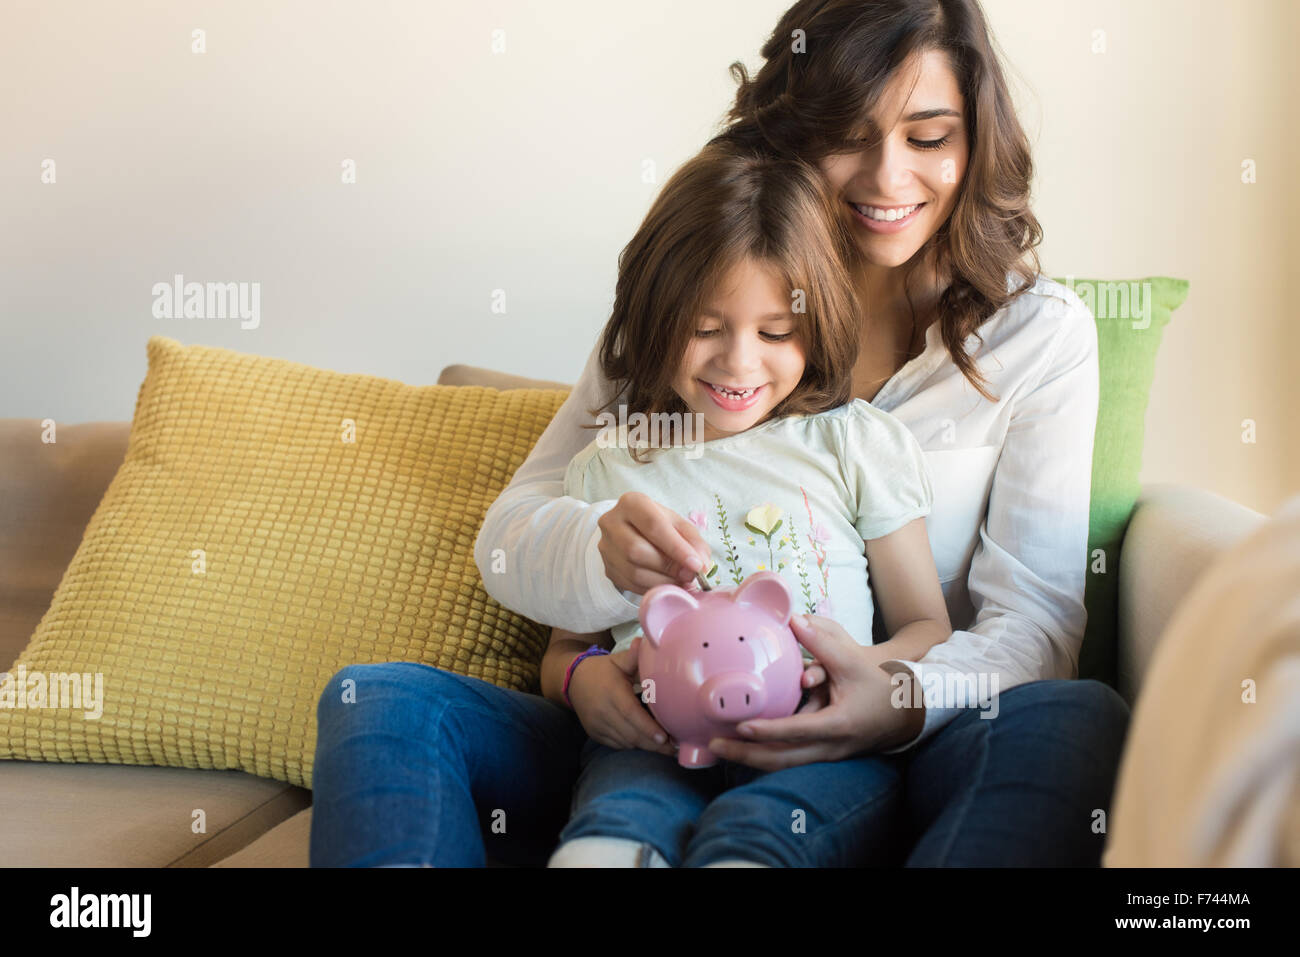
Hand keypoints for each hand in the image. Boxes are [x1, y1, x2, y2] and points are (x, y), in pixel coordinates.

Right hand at [567, 637, 675, 755]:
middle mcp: (602, 711)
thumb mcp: (618, 660)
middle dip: (653, 744)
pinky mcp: (595, 734)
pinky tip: (645, 741)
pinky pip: (617, 745)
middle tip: (673, 747)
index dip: (648, 728)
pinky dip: (632, 744)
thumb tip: (646, 642)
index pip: (631, 713)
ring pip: (625, 742)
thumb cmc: (602, 670)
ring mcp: (597, 725)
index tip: (665, 737)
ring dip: (645, 745)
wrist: (573, 681)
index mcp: (611, 692)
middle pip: (631, 734)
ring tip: (664, 746)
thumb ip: (634, 655)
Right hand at [597, 491, 711, 594]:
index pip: (653, 526)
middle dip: (669, 567)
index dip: (677, 548)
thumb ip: (693, 541)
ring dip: (663, 581)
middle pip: (637, 550)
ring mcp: (606, 547)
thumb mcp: (677, 524)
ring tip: (681, 580)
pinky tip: (667, 584)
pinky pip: (631, 585)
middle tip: (690, 575)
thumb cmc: (657, 525)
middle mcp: (612, 523)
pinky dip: (654, 588)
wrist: (630, 530)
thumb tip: (702, 565)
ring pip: (633, 571)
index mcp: (631, 503)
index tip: (697, 565)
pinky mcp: (607, 568)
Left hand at [706, 614, 925, 770]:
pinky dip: (763, 756)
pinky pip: (788, 761)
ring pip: (782, 765)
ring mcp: (825, 756)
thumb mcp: (852, 661)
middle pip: (782, 760)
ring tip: (717, 748)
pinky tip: (739, 748)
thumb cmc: (878, 684)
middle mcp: (829, 747)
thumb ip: (822, 642)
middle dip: (745, 755)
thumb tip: (794, 619)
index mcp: (837, 725)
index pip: (797, 731)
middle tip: (714, 744)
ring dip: (749, 758)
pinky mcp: (820, 756)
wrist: (905, 712)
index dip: (768, 730)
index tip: (741, 726)